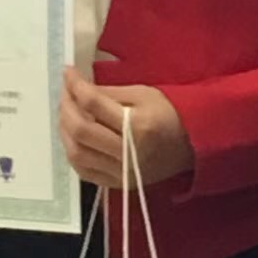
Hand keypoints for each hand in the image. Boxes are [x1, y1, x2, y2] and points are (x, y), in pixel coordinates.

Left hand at [59, 67, 192, 189]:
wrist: (194, 145)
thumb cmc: (170, 113)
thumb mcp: (144, 93)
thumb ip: (109, 93)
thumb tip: (78, 89)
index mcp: (138, 125)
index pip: (94, 103)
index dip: (75, 86)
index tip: (68, 72)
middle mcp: (128, 152)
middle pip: (81, 130)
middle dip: (66, 107)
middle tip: (65, 92)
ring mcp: (122, 172)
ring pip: (77, 154)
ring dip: (64, 131)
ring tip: (65, 114)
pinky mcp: (119, 184)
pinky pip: (84, 172)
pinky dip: (72, 153)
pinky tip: (72, 138)